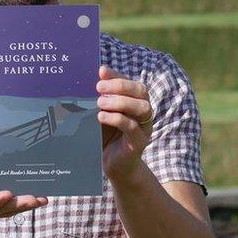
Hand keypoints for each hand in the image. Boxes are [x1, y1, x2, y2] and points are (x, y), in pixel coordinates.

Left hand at [96, 65, 152, 180]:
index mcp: (135, 101)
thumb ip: (101, 99)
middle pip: (141, 91)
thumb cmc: (106, 136)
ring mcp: (144, 127)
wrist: (113, 165)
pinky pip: (133, 127)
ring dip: (120, 102)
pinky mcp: (139, 142)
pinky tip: (102, 117)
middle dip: (120, 86)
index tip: (101, 72)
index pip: (131, 82)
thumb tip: (93, 80)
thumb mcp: (102, 113)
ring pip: (141, 107)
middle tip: (98, 88)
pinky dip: (117, 119)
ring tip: (100, 103)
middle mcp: (144, 112)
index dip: (117, 75)